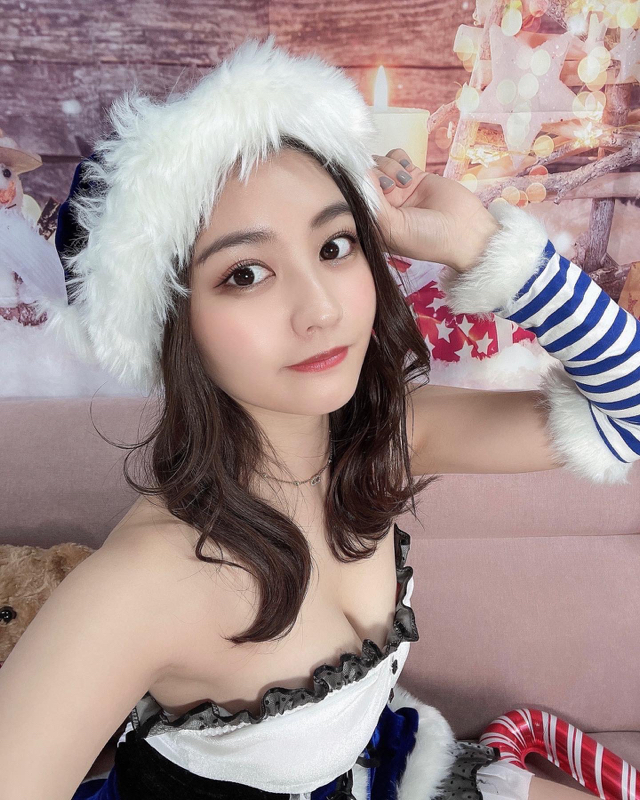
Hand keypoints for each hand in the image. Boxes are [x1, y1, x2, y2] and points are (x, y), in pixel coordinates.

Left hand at [368, 149, 499, 272]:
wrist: (465, 232)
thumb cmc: (428, 239)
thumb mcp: (393, 228)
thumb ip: (373, 203)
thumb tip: (359, 176)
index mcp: (373, 222)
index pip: (353, 196)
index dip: (358, 186)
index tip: (369, 185)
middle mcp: (382, 205)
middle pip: (365, 176)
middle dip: (376, 176)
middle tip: (391, 188)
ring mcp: (397, 190)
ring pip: (380, 163)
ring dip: (389, 167)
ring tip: (405, 182)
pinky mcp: (413, 176)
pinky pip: (396, 156)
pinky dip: (399, 158)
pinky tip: (409, 171)